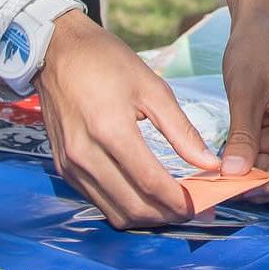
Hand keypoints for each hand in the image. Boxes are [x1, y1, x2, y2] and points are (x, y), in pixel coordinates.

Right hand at [36, 10, 219, 227]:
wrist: (57, 52)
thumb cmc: (108, 63)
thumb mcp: (153, 88)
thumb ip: (181, 130)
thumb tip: (210, 162)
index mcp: (110, 131)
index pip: (149, 182)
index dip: (179, 200)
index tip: (204, 206)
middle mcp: (85, 156)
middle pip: (131, 206)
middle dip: (167, 215)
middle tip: (195, 211)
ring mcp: (70, 167)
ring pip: (113, 211)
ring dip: (146, 217)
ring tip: (175, 207)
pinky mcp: (64, 169)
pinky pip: (97, 201)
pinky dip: (124, 206)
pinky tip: (146, 196)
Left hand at [220, 9, 268, 199]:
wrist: (256, 24)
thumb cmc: (256, 48)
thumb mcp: (245, 92)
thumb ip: (242, 135)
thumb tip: (233, 176)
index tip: (246, 190)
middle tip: (232, 191)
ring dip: (257, 179)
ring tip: (225, 181)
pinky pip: (268, 159)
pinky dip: (249, 167)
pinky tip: (227, 168)